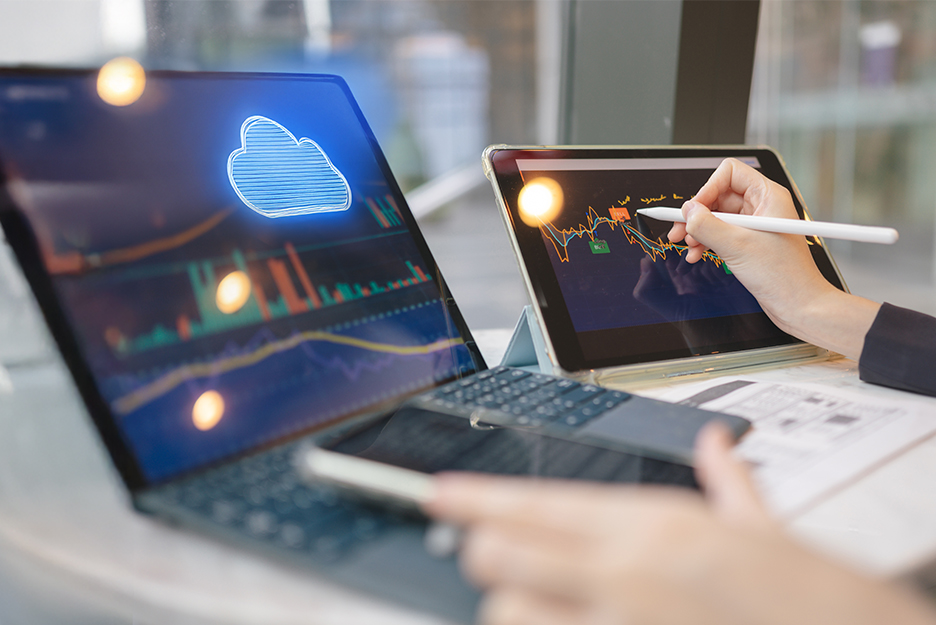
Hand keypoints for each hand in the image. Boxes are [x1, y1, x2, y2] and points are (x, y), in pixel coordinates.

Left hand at [425, 423, 935, 624]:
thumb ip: (728, 481)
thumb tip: (716, 444)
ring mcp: (618, 623)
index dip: (477, 497)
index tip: (439, 494)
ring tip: (527, 600)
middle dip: (482, 550)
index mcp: (651, 523)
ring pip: (509, 609)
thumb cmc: (801, 595)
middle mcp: (624, 571)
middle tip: (481, 549)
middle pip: (503, 550)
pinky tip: (552, 620)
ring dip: (509, 605)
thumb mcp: (761, 528)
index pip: (538, 501)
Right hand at [666, 158, 879, 358]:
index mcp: (768, 196)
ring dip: (698, 230)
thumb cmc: (784, 276)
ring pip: (717, 216)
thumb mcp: (737, 246)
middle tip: (679, 230)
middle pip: (719, 195)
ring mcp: (755, 224)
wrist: (799, 305)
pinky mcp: (749, 242)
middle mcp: (763, 206)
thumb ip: (706, 225)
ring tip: (688, 246)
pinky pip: (721, 233)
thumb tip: (687, 212)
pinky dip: (706, 242)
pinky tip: (697, 254)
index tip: (693, 211)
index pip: (729, 173)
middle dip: (697, 213)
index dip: (707, 189)